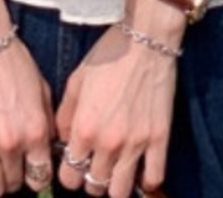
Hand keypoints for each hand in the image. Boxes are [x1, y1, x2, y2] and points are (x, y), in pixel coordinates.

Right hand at [0, 37, 55, 196]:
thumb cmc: (12, 59)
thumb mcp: (42, 89)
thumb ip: (46, 123)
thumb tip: (46, 149)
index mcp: (35, 131)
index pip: (40, 178)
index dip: (34, 177)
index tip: (28, 171)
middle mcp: (12, 142)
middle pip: (12, 185)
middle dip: (12, 177)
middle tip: (6, 163)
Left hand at [55, 21, 178, 197]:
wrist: (145, 40)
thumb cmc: (107, 56)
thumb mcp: (76, 81)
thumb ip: (64, 116)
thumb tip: (63, 141)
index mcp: (84, 128)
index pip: (69, 177)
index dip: (69, 174)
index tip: (74, 164)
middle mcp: (108, 143)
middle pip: (94, 187)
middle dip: (91, 180)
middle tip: (94, 164)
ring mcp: (136, 144)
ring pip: (121, 191)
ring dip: (115, 185)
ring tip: (115, 170)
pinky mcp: (159, 139)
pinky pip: (155, 178)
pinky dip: (147, 180)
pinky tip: (140, 167)